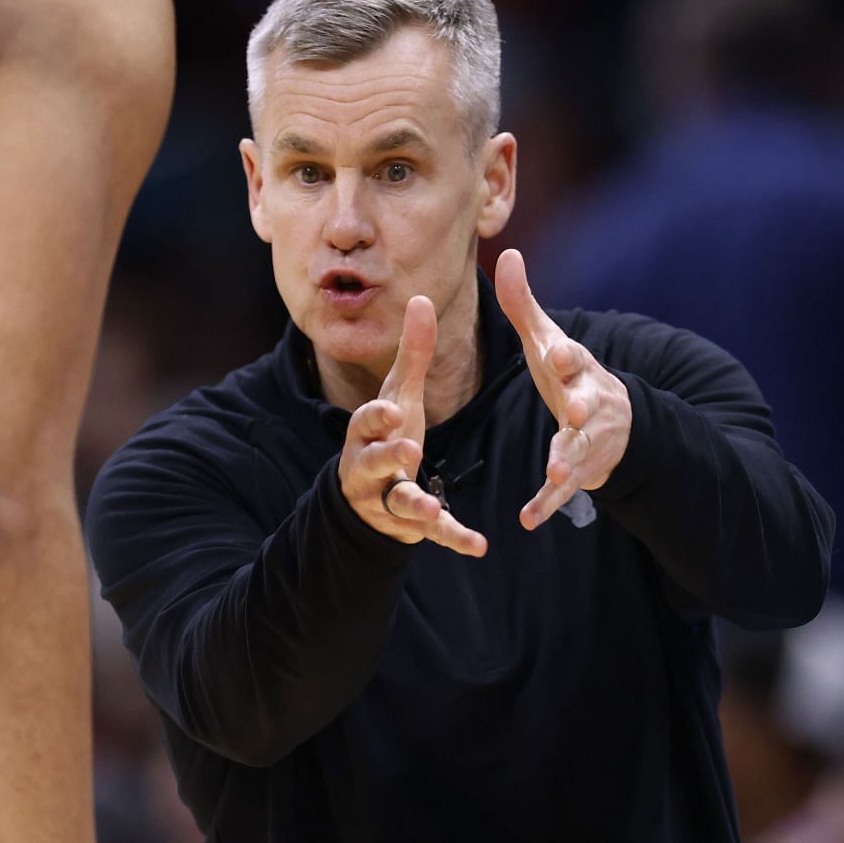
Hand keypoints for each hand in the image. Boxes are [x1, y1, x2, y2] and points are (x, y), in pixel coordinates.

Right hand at [338, 294, 486, 555]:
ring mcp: (386, 499)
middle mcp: (368, 466)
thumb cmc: (386, 434)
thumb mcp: (399, 395)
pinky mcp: (409, 526)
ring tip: (432, 507)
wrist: (366, 495)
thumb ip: (412, 353)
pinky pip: (431, 533)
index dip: (378, 417)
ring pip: (398, 502)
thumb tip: (421, 297)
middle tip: (409, 449)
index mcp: (366, 432)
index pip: (365, 422)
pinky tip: (478, 545)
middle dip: (389, 456)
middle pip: (373, 462)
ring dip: (414, 503)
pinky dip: (453, 538)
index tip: (394, 410)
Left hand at [494, 248, 630, 530]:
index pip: (573, 359)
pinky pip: (563, 491)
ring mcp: (587, 440)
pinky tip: (528, 519)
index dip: (567, 357)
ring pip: (578, 451)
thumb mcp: (547, 340)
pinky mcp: (579, 471)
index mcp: (576, 369)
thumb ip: (523, 303)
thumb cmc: (568, 374)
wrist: (616, 421)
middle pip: (586, 405)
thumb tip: (506, 251)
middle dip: (582, 409)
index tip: (559, 353)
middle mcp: (588, 403)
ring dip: (567, 463)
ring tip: (555, 475)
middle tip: (575, 413)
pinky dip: (546, 505)